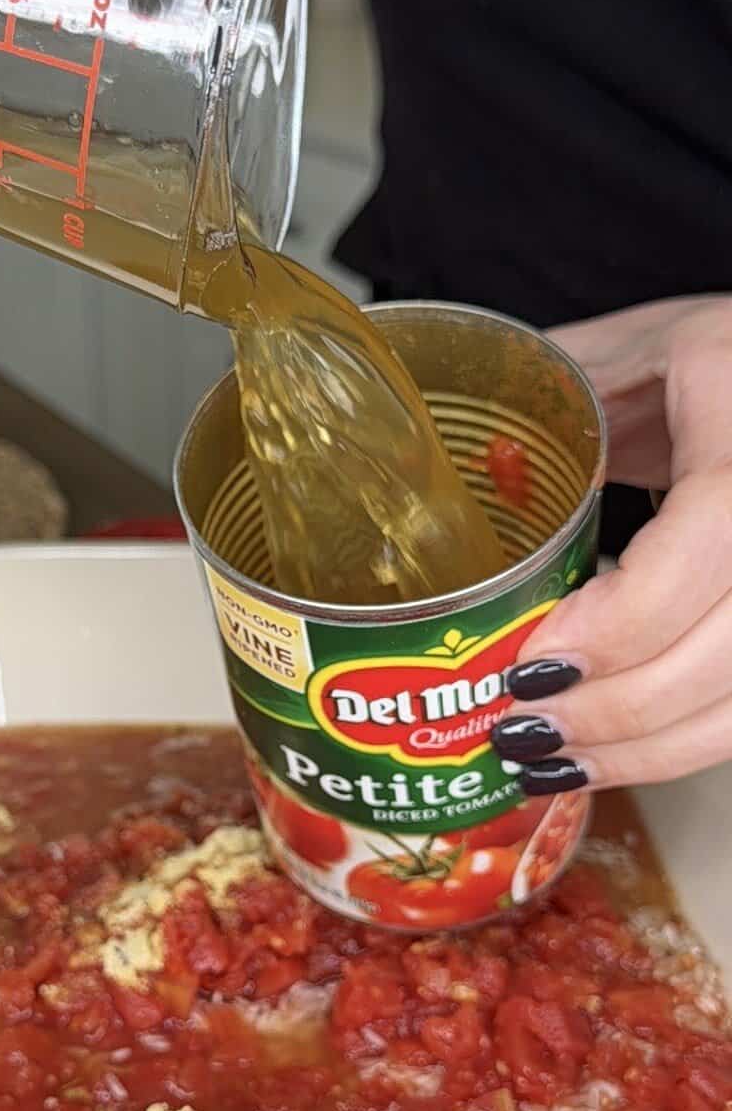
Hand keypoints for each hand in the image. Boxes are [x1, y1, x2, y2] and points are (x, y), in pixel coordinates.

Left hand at [491, 294, 731, 791]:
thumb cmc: (684, 353)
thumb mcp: (601, 355)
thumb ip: (522, 423)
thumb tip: (411, 476)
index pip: (719, 527)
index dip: (632, 615)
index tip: (539, 659)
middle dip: (626, 704)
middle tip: (523, 726)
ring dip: (649, 744)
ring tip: (551, 757)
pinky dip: (680, 741)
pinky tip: (610, 755)